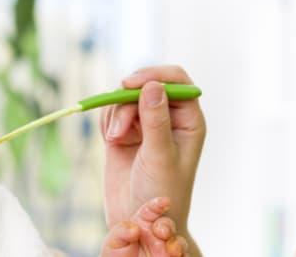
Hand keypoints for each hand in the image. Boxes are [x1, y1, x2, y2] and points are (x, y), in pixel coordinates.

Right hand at [99, 66, 205, 247]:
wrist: (137, 219)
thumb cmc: (161, 193)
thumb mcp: (160, 156)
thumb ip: (156, 121)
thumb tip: (152, 86)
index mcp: (188, 120)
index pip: (176, 81)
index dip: (155, 76)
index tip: (131, 84)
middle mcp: (168, 117)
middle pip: (146, 85)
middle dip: (128, 100)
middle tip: (118, 126)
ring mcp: (145, 123)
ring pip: (125, 97)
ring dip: (116, 114)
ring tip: (115, 140)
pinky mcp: (125, 131)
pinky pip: (112, 111)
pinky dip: (107, 121)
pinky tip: (111, 140)